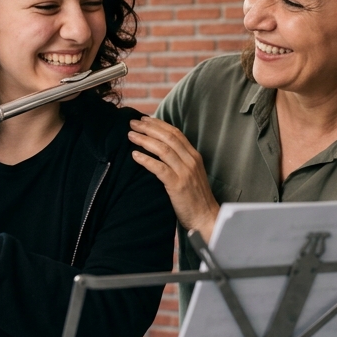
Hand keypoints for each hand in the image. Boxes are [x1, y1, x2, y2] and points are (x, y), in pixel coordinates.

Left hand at [127, 117, 220, 236]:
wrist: (206, 217)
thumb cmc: (195, 198)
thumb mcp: (191, 174)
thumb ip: (179, 161)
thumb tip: (160, 150)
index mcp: (194, 156)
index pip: (175, 133)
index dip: (159, 124)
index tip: (144, 119)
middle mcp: (191, 161)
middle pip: (168, 137)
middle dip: (149, 128)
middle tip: (133, 123)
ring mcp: (185, 172)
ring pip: (163, 149)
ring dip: (144, 140)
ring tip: (131, 136)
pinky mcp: (177, 185)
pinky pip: (159, 168)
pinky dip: (146, 160)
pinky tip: (134, 155)